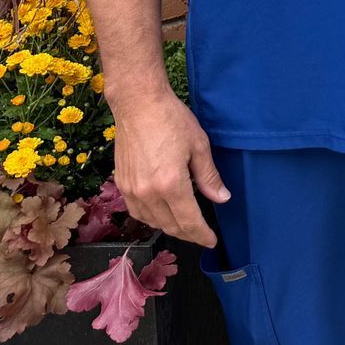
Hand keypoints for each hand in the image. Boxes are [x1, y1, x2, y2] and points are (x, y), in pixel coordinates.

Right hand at [107, 88, 227, 248]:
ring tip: (185, 225)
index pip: (189, 221)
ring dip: (170, 227)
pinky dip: (151, 218)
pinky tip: (161, 213)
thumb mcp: (199, 146)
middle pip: (170, 225)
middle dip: (188, 234)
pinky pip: (137, 211)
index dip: (202, 234)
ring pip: (152, 222)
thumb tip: (222, 198)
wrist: (138, 104)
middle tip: (202, 235)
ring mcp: (131, 189)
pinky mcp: (121, 183)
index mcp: (171, 185)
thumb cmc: (172, 120)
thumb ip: (209, 177)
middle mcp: (148, 193)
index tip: (212, 241)